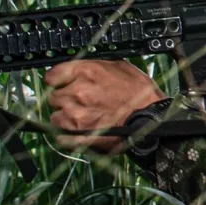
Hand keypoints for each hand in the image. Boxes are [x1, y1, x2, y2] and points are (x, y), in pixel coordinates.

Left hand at [46, 60, 164, 151]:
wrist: (153, 119)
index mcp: (86, 72)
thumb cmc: (141, 95)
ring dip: (66, 118)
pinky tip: (81, 131)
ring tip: (84, 118)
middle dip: (65, 100)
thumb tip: (82, 69)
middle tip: (81, 103)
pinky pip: (61, 137)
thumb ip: (95, 68)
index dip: (59, 81)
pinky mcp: (78, 136)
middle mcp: (77, 92)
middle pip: (53, 97)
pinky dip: (68, 136)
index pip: (52, 76)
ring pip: (56, 117)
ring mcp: (75, 116)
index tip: (63, 85)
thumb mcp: (120, 68)